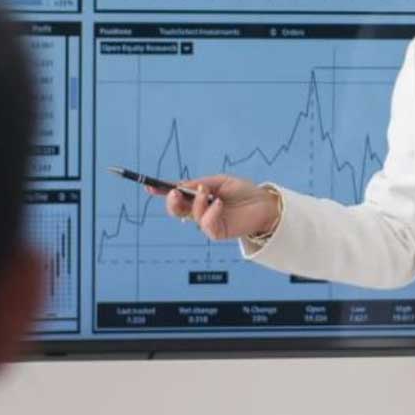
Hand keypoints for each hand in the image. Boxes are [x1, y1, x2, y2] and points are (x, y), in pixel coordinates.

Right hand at [155, 174, 279, 241]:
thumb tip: (181, 186)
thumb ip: (201, 184)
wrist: (265, 204)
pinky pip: (207, 224)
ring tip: (209, 192)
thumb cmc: (244, 192)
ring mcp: (208, 223)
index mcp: (198, 198)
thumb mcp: (220, 182)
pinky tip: (219, 204)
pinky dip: (210, 212)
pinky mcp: (217, 232)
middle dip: (172, 201)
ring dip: (197, 202)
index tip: (149, 186)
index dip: (161, 191)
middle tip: (175, 192)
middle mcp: (200, 211)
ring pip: (191, 216)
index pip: (176, 196)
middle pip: (176, 210)